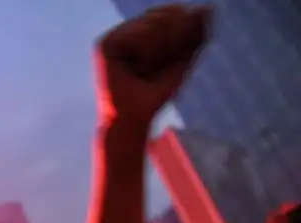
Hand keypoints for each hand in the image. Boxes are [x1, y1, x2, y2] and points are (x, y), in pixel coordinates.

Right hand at [94, 3, 210, 128]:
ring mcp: (115, 35)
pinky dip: (146, 53)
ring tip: (144, 70)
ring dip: (159, 51)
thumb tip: (208, 6)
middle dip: (172, 42)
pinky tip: (135, 68)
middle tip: (155, 68)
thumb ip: (196, 34)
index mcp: (143, 30)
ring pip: (155, 22)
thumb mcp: (183, 59)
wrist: (134, 118)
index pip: (173, 12)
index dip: (182, 33)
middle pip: (165, 14)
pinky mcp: (106, 45)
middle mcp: (127, 29)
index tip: (170, 60)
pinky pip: (140, 33)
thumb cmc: (156, 93)